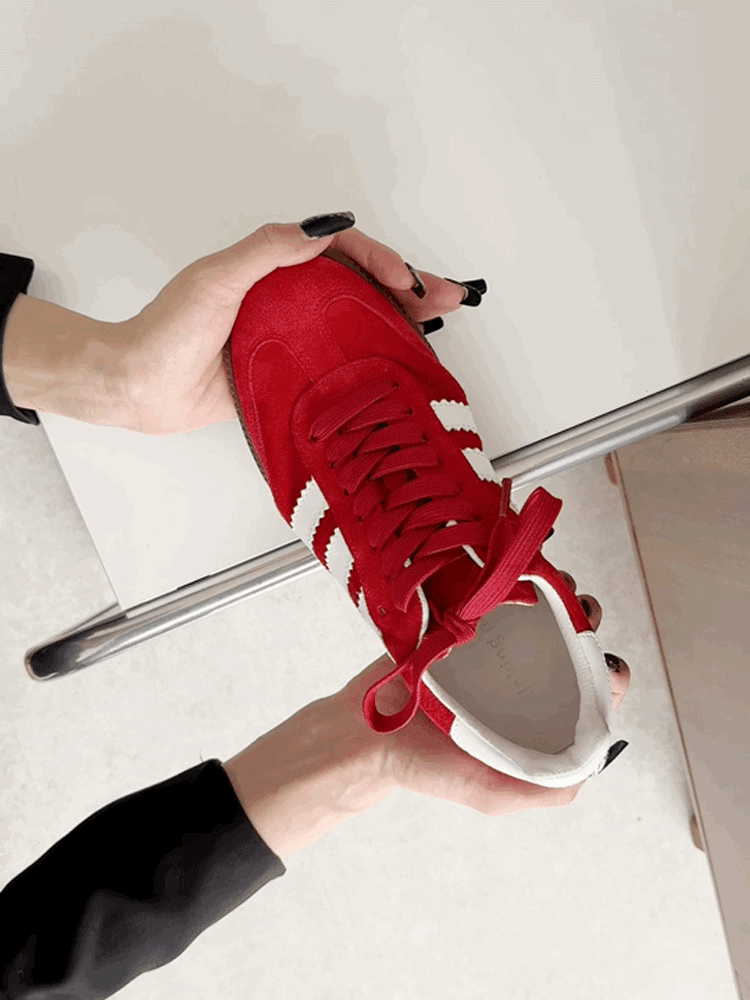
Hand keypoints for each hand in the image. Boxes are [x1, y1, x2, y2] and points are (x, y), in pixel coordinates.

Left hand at [109, 215, 468, 434]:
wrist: (138, 388)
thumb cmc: (166, 332)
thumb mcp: (216, 279)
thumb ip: (267, 250)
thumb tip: (322, 230)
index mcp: (275, 268)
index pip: (341, 252)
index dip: (379, 260)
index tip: (404, 278)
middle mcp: (290, 299)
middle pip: (361, 285)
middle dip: (408, 286)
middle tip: (446, 296)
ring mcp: (294, 337)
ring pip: (358, 321)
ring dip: (400, 319)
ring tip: (438, 322)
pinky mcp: (291, 373)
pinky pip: (340, 361)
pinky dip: (374, 357)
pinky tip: (399, 361)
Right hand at [336, 574, 630, 813]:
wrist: (365, 734)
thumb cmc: (426, 768)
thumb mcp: (491, 794)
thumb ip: (542, 790)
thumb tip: (593, 765)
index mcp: (535, 716)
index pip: (585, 691)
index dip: (605, 675)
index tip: (606, 663)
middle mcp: (518, 677)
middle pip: (565, 641)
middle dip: (583, 622)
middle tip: (582, 612)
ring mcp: (489, 645)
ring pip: (534, 611)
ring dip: (554, 593)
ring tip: (557, 585)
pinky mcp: (459, 620)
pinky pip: (489, 594)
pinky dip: (509, 577)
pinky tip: (520, 568)